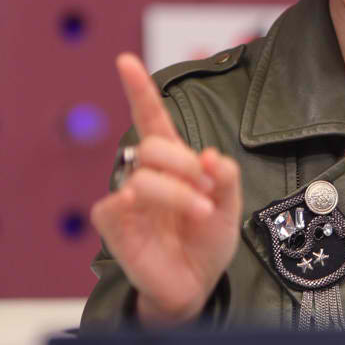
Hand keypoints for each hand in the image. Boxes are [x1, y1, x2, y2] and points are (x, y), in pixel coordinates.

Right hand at [89, 52, 242, 325]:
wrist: (197, 283)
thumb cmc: (208, 240)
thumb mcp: (230, 205)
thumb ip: (225, 176)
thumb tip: (209, 155)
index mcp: (173, 161)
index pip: (152, 118)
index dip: (139, 89)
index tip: (125, 61)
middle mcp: (146, 174)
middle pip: (153, 145)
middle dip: (184, 162)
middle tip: (207, 188)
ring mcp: (127, 199)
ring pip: (143, 176)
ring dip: (177, 192)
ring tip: (201, 212)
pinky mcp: (114, 225)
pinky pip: (114, 204)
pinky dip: (135, 203)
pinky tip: (149, 213)